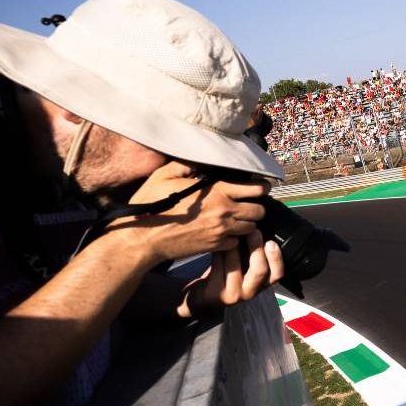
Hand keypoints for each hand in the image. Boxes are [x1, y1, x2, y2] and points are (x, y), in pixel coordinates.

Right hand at [109, 162, 269, 262]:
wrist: (143, 239)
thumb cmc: (151, 205)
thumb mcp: (164, 176)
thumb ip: (185, 164)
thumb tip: (198, 159)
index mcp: (216, 192)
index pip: (255, 189)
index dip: (262, 187)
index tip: (262, 186)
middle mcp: (224, 212)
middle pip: (259, 211)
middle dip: (257, 206)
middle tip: (250, 203)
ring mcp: (221, 231)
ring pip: (251, 228)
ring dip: (248, 222)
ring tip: (239, 217)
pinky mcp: (214, 246)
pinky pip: (236, 243)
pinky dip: (235, 238)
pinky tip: (226, 232)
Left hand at [178, 231, 283, 315]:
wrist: (205, 296)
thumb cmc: (228, 274)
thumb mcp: (244, 266)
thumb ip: (254, 253)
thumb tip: (258, 226)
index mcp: (261, 284)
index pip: (277, 274)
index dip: (276, 258)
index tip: (271, 242)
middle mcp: (251, 292)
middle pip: (260, 270)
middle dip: (256, 248)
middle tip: (253, 231)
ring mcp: (234, 295)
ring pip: (235, 265)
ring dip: (233, 246)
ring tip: (231, 232)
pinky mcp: (218, 293)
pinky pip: (219, 266)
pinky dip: (218, 252)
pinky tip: (216, 242)